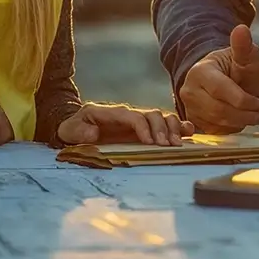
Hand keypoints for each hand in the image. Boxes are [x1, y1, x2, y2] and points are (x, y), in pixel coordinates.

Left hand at [57, 103, 193, 146]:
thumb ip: (79, 131)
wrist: (77, 126)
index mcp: (113, 113)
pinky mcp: (145, 128)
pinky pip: (165, 124)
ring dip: (172, 128)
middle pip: (152, 114)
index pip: (133, 116)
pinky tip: (188, 134)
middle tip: (167, 146)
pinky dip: (178, 127)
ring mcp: (138, 120)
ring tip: (177, 144)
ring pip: (162, 117)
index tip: (149, 142)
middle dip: (161, 129)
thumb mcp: (70, 129)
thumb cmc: (74, 128)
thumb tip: (93, 134)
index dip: (143, 127)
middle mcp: (129, 114)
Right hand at [177, 25, 258, 132]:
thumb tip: (241, 29)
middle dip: (244, 115)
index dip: (243, 100)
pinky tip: (238, 120)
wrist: (223, 80)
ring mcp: (188, 107)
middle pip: (218, 110)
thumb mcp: (246, 57)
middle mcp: (189, 90)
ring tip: (252, 116)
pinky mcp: (193, 121)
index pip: (221, 90)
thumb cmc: (237, 68)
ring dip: (239, 122)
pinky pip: (213, 132)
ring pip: (216, 123)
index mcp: (201, 71)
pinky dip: (230, 129)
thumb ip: (244, 47)